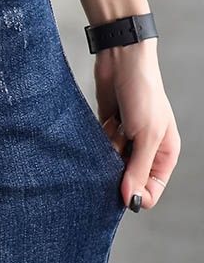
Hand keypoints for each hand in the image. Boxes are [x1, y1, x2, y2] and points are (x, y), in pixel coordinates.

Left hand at [93, 38, 179, 211]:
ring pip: (110, 165)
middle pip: (128, 179)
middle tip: (111, 160)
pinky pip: (98, 150)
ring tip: (112, 133)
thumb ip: (137, 168)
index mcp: (164, 154)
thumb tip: (130, 199)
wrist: (121, 62)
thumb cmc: (143, 94)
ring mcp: (125, 141)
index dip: (136, 196)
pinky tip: (104, 126)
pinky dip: (97, 144)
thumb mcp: (145, 135)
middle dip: (117, 174)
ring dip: (105, 156)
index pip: (151, 190)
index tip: (119, 194)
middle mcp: (145, 151)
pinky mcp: (107, 131)